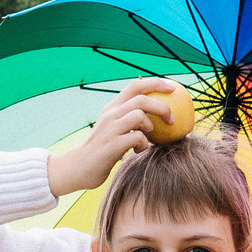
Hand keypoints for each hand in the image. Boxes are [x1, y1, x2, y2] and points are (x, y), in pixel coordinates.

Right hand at [48, 79, 184, 197]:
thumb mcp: (114, 128)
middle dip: (162, 106)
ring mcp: (110, 129)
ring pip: (139, 115)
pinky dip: (144, 144)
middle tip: (173, 119)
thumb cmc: (102, 150)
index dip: (156, 83)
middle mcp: (111, 114)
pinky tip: (139, 151)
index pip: (135, 85)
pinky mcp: (112, 145)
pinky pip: (137, 138)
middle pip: (141, 99)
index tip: (173, 89)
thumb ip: (130, 120)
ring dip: (151, 126)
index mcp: (112, 107)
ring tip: (149, 137)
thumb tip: (157, 116)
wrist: (78, 167)